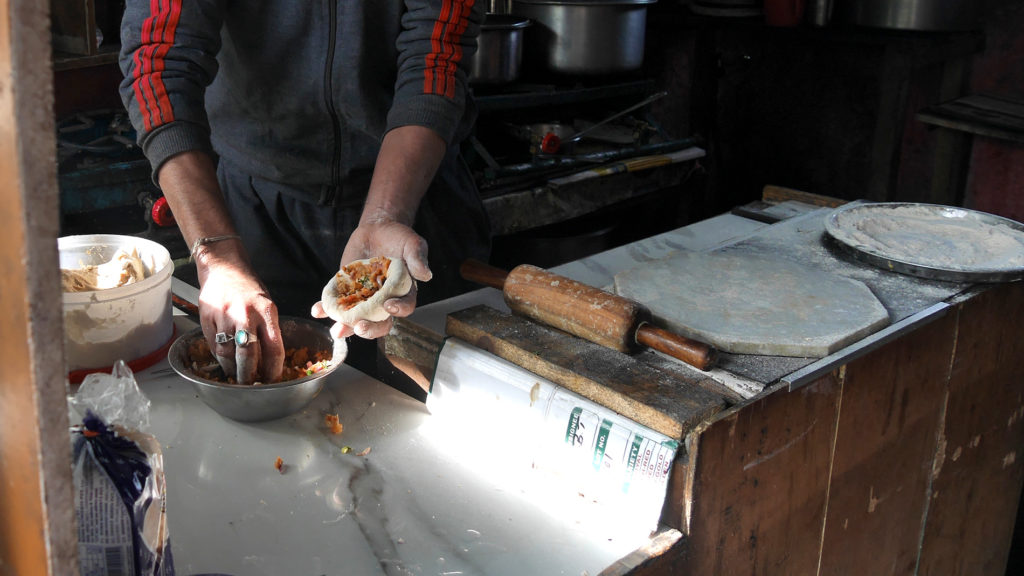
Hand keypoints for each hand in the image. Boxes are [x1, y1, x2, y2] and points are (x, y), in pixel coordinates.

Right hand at [196, 248, 285, 385]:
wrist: (223, 268)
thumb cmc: (248, 288)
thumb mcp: (267, 305)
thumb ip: (268, 330)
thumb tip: (268, 361)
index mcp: (267, 312)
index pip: (274, 348)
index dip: (274, 369)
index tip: (273, 380)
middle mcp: (246, 315)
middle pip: (248, 355)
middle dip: (249, 375)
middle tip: (250, 384)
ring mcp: (224, 317)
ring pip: (227, 353)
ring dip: (231, 369)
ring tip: (235, 375)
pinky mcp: (207, 318)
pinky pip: (213, 345)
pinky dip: (219, 356)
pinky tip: (224, 359)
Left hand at [311, 220, 430, 339]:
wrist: (377, 230)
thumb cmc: (399, 238)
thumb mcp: (412, 243)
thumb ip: (418, 258)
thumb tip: (426, 275)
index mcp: (403, 293)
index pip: (404, 307)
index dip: (398, 309)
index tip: (389, 305)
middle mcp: (383, 301)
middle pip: (380, 323)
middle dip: (370, 328)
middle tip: (360, 328)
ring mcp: (364, 299)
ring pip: (356, 319)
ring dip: (346, 327)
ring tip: (336, 330)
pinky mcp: (347, 292)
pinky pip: (336, 304)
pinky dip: (326, 309)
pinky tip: (317, 311)